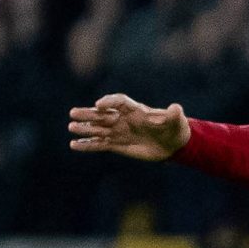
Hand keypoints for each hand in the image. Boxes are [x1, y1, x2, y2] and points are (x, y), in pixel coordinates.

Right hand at [68, 93, 190, 160]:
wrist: (173, 145)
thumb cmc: (175, 129)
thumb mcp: (177, 122)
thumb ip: (174, 115)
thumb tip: (176, 108)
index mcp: (136, 110)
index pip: (119, 102)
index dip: (109, 102)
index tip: (99, 105)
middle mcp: (124, 119)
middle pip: (103, 114)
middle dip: (89, 114)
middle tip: (73, 113)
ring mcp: (119, 131)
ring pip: (98, 129)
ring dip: (85, 129)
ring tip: (71, 127)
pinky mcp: (117, 144)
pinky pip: (100, 144)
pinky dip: (87, 144)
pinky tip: (74, 145)